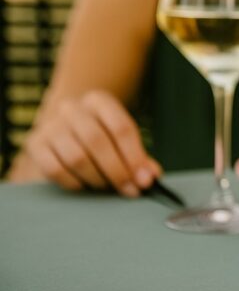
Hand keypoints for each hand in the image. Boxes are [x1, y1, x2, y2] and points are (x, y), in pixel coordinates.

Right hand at [12, 91, 161, 195]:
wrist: (64, 126)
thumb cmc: (100, 134)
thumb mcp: (120, 137)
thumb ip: (137, 155)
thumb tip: (151, 175)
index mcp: (99, 101)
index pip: (121, 127)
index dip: (135, 157)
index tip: (145, 180)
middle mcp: (72, 109)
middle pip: (97, 142)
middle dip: (117, 171)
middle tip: (130, 189)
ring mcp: (51, 126)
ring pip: (76, 157)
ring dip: (97, 178)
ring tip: (107, 187)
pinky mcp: (35, 144)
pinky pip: (55, 170)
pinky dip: (74, 183)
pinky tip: (85, 186)